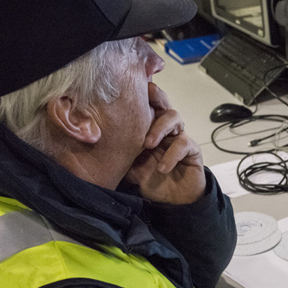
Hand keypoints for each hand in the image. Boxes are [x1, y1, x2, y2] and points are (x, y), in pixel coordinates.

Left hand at [126, 89, 205, 203]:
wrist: (173, 200)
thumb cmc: (153, 180)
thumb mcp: (130, 168)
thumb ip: (119, 156)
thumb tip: (96, 147)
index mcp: (149, 129)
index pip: (145, 107)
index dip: (141, 94)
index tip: (128, 86)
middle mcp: (164, 130)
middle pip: (162, 103)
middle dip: (155, 95)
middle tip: (147, 92)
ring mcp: (178, 138)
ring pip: (174, 117)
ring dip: (160, 127)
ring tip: (148, 144)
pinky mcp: (192, 150)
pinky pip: (183, 144)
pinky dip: (171, 155)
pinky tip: (162, 168)